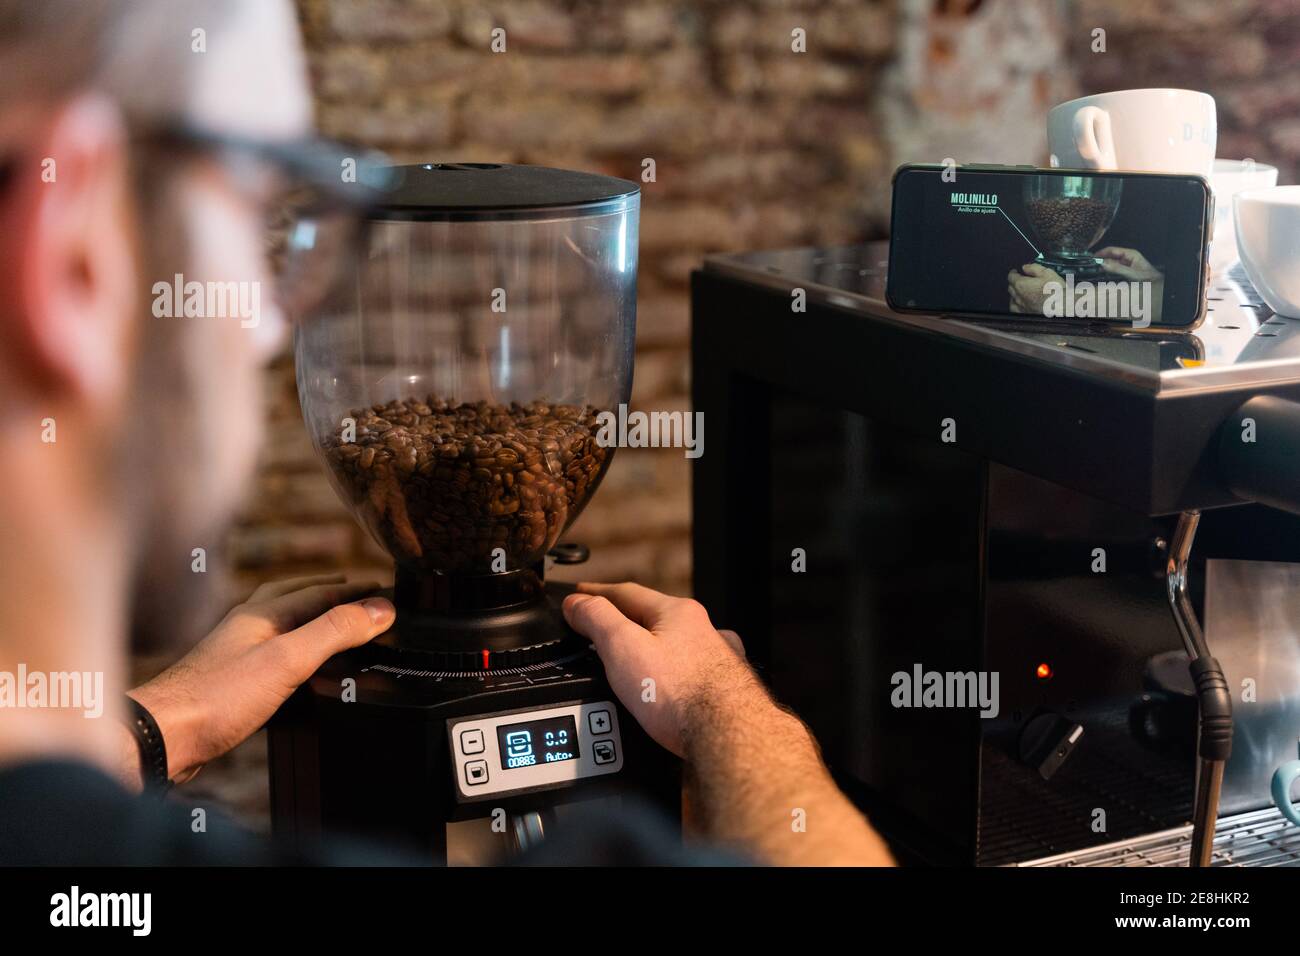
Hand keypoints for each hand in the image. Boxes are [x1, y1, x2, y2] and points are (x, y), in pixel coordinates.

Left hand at [127, 574, 393, 782]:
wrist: (162, 735)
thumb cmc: (217, 697)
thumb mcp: (288, 659)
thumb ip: (335, 631)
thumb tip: (380, 609)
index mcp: (262, 613)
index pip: (320, 591)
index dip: (356, 591)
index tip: (386, 592)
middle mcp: (246, 626)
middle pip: (293, 596)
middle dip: (327, 590)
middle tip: (356, 591)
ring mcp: (233, 652)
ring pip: (277, 622)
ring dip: (307, 615)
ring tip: (327, 619)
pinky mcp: (227, 680)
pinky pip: (267, 650)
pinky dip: (289, 646)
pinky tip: (289, 664)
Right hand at [562, 582, 760, 756]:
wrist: (728, 736)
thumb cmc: (682, 694)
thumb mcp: (623, 647)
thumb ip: (598, 620)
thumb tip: (578, 603)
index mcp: (678, 614)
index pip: (628, 594)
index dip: (598, 593)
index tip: (580, 594)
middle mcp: (704, 632)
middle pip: (657, 618)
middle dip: (628, 621)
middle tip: (603, 626)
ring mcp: (718, 661)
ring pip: (678, 647)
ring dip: (654, 649)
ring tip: (633, 660)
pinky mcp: (726, 692)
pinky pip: (691, 674)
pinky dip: (673, 676)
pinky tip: (669, 689)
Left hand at [1007, 262, 1064, 314]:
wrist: (1062, 307)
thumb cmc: (1056, 291)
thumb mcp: (1046, 273)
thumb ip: (1034, 268)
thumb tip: (1025, 267)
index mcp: (1021, 285)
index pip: (1011, 277)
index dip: (1013, 273)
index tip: (1015, 271)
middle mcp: (1018, 297)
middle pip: (1011, 288)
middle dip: (1014, 282)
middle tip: (1020, 280)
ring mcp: (1021, 307)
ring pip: (1012, 299)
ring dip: (1014, 294)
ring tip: (1020, 292)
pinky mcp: (1025, 314)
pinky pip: (1015, 309)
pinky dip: (1016, 305)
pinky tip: (1020, 304)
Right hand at [1096, 246, 1162, 281]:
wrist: (1155, 283)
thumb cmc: (1148, 277)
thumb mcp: (1131, 273)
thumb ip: (1117, 268)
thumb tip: (1104, 263)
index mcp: (1130, 254)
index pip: (1111, 250)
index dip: (1101, 253)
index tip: (1092, 257)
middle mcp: (1127, 257)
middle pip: (1110, 256)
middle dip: (1101, 260)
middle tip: (1092, 265)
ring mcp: (1126, 263)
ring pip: (1111, 263)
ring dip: (1104, 267)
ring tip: (1096, 270)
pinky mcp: (1125, 270)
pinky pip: (1114, 269)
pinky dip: (1108, 271)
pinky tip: (1104, 274)